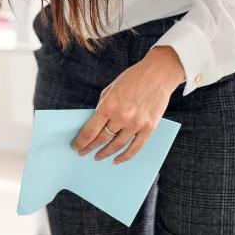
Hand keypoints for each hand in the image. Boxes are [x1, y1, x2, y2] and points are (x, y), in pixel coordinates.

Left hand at [73, 46, 184, 163]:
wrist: (158, 74)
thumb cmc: (133, 78)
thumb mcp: (110, 89)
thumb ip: (103, 106)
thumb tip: (95, 122)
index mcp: (109, 105)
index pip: (90, 130)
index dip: (81, 141)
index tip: (76, 146)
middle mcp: (122, 117)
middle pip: (102, 139)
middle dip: (90, 147)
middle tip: (83, 153)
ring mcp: (136, 124)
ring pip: (117, 145)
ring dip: (105, 153)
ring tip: (98, 157)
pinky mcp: (149, 128)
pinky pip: (135, 148)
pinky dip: (125, 156)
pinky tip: (116, 160)